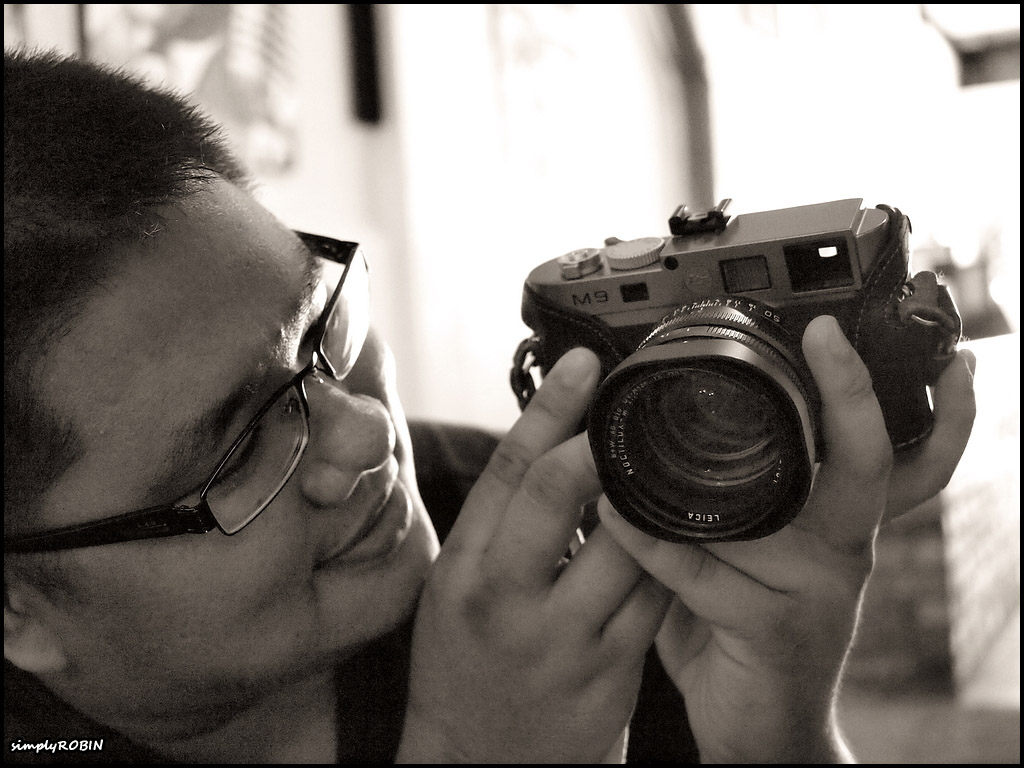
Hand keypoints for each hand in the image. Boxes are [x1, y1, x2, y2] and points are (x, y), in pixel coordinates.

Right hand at [398, 349, 670, 763]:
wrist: (483, 762)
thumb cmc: (465, 663)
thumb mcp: (457, 586)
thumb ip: (498, 522)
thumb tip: (544, 443)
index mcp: (465, 569)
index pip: (507, 471)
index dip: (549, 407)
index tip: (584, 362)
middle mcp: (509, 598)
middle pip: (558, 492)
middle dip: (599, 436)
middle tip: (629, 397)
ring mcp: (565, 636)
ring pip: (625, 539)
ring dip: (647, 489)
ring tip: (663, 452)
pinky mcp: (614, 668)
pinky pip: (656, 592)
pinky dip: (669, 550)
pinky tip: (677, 521)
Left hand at [597, 315, 972, 762]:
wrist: (762, 729)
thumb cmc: (742, 625)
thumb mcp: (748, 553)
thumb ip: (727, 498)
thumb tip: (664, 433)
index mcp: (833, 523)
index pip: (864, 445)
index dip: (858, 389)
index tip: (829, 332)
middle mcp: (840, 550)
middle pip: (862, 463)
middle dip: (850, 397)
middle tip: (822, 340)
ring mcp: (817, 593)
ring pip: (761, 513)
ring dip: (688, 476)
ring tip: (631, 431)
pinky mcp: (777, 635)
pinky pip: (703, 573)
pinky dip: (652, 542)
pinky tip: (612, 515)